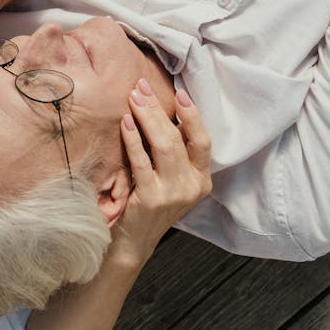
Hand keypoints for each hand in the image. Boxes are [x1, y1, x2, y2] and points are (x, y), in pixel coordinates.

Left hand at [116, 80, 211, 267]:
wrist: (132, 243)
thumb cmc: (148, 204)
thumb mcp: (170, 179)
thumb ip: (173, 152)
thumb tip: (165, 111)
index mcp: (201, 180)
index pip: (203, 141)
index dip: (192, 115)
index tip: (179, 92)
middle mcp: (192, 186)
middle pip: (179, 138)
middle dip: (159, 108)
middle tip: (142, 86)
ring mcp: (173, 194)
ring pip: (164, 146)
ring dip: (147, 117)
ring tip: (133, 97)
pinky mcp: (152, 199)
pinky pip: (142, 161)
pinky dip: (133, 138)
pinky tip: (125, 122)